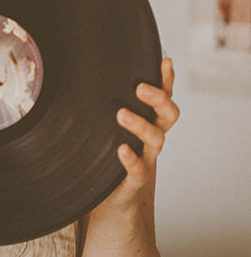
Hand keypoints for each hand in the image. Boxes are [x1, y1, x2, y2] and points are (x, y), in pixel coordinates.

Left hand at [102, 57, 179, 210]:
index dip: (167, 80)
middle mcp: (153, 136)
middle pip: (169, 114)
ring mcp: (147, 157)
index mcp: (150, 120)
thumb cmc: (112, 152)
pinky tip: (121, 149)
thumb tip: (89, 69)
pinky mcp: (136, 177)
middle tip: (140, 88)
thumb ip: (110, 103)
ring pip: (156, 138)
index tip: (164, 62)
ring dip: (141, 125)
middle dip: (158, 99)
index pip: (164, 96)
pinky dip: (131, 158)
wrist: (113, 195)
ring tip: (121, 115)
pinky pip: (139, 168)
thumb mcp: (112, 125)